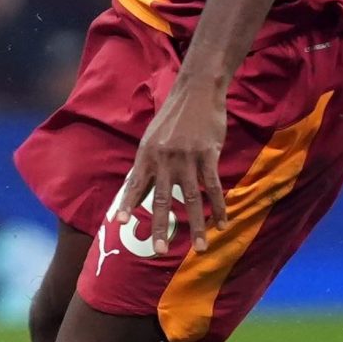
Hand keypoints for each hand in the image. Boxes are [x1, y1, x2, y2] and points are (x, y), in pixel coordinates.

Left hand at [114, 80, 228, 253]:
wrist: (196, 91)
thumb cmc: (174, 117)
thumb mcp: (152, 138)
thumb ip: (148, 164)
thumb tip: (139, 189)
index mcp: (147, 155)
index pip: (135, 184)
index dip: (128, 203)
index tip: (120, 223)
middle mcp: (164, 159)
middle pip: (162, 199)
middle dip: (160, 227)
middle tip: (159, 250)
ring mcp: (187, 158)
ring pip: (191, 199)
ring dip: (196, 225)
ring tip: (199, 248)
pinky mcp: (208, 155)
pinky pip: (213, 187)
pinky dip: (219, 207)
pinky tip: (222, 224)